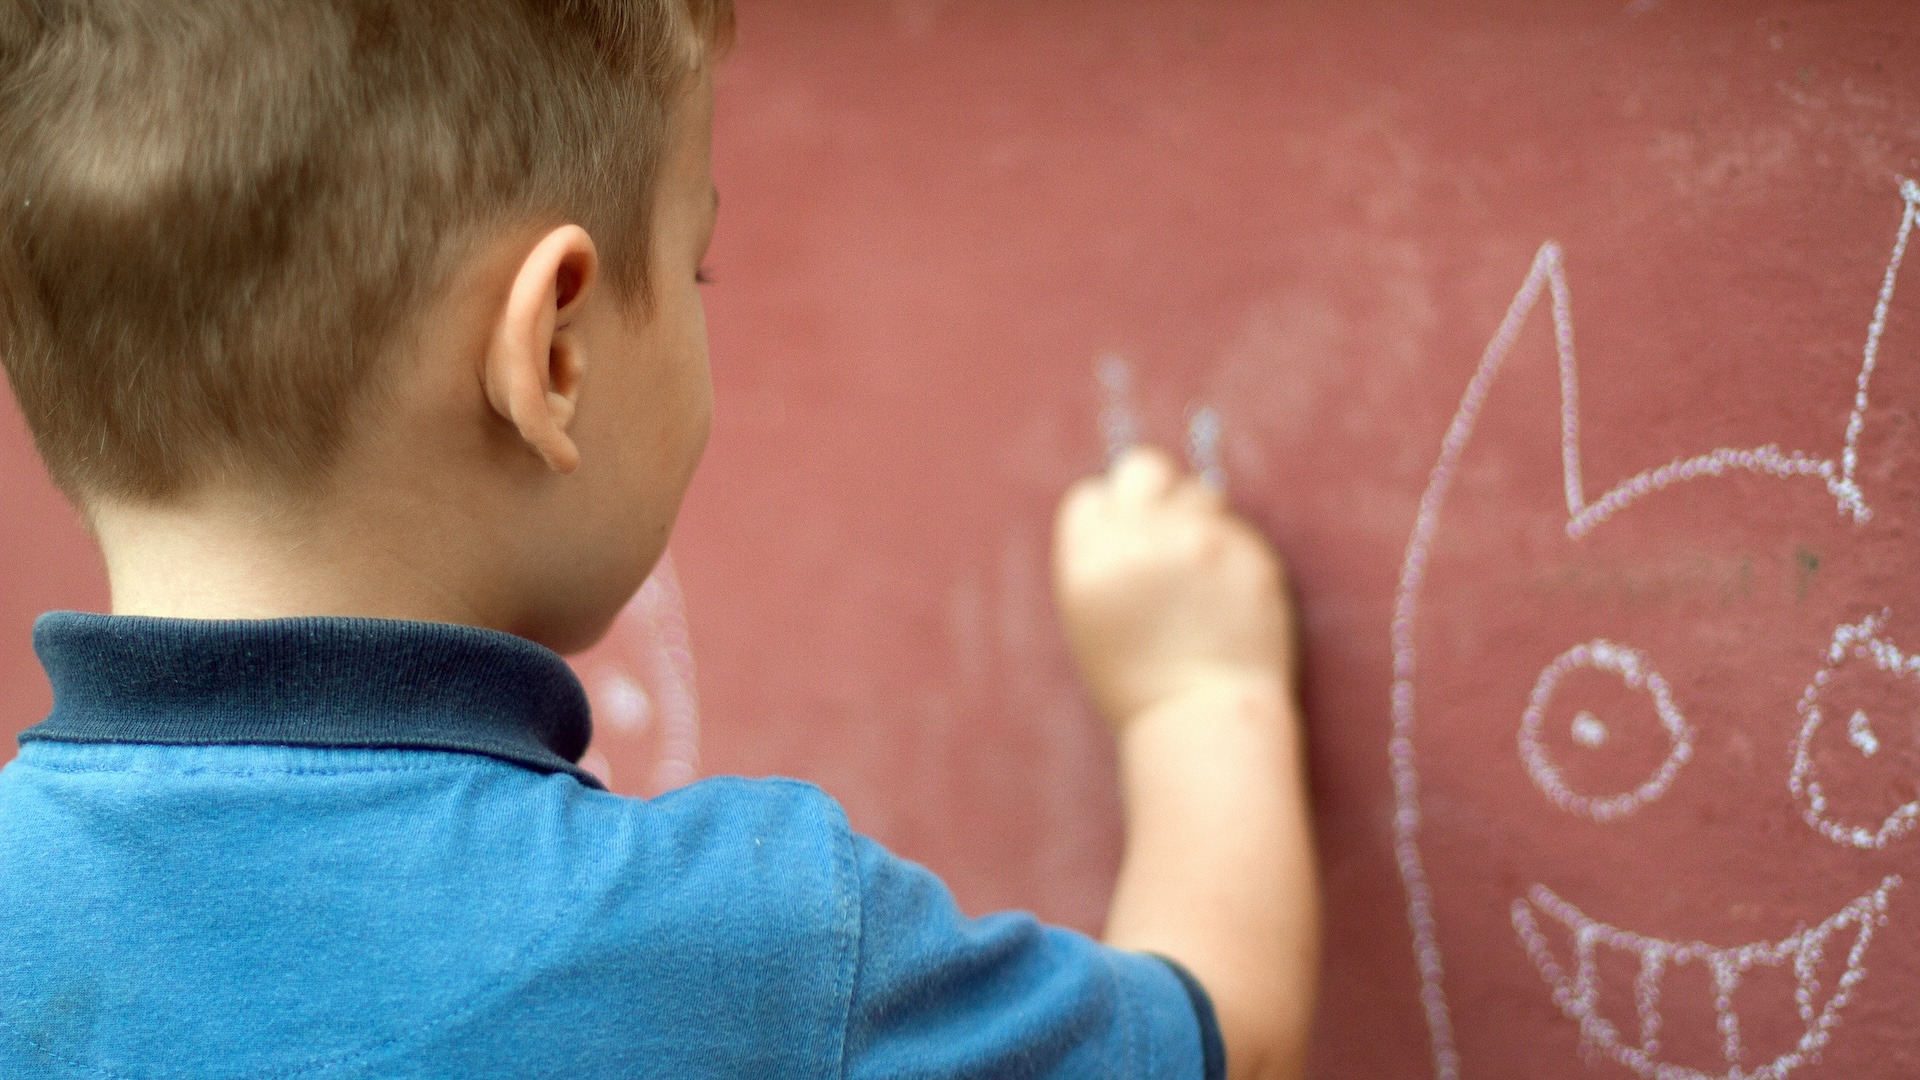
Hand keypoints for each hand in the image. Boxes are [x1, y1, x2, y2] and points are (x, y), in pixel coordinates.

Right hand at [1052, 445, 1293, 730]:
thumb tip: (1130, 502)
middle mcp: (1141, 540)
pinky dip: (1232, 553)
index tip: (1124, 541)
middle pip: (1143, 468)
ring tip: (1199, 574)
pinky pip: (1235, 529)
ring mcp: (1199, 542)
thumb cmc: (1140, 681)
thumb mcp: (1091, 618)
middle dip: (1152, 488)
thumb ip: (1104, 557)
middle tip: (1164, 527)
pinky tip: (1227, 597)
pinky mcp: (1248, 552)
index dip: (1109, 516)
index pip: (1092, 496)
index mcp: (1090, 561)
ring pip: (1198, 492)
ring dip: (1198, 518)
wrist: (1203, 720)